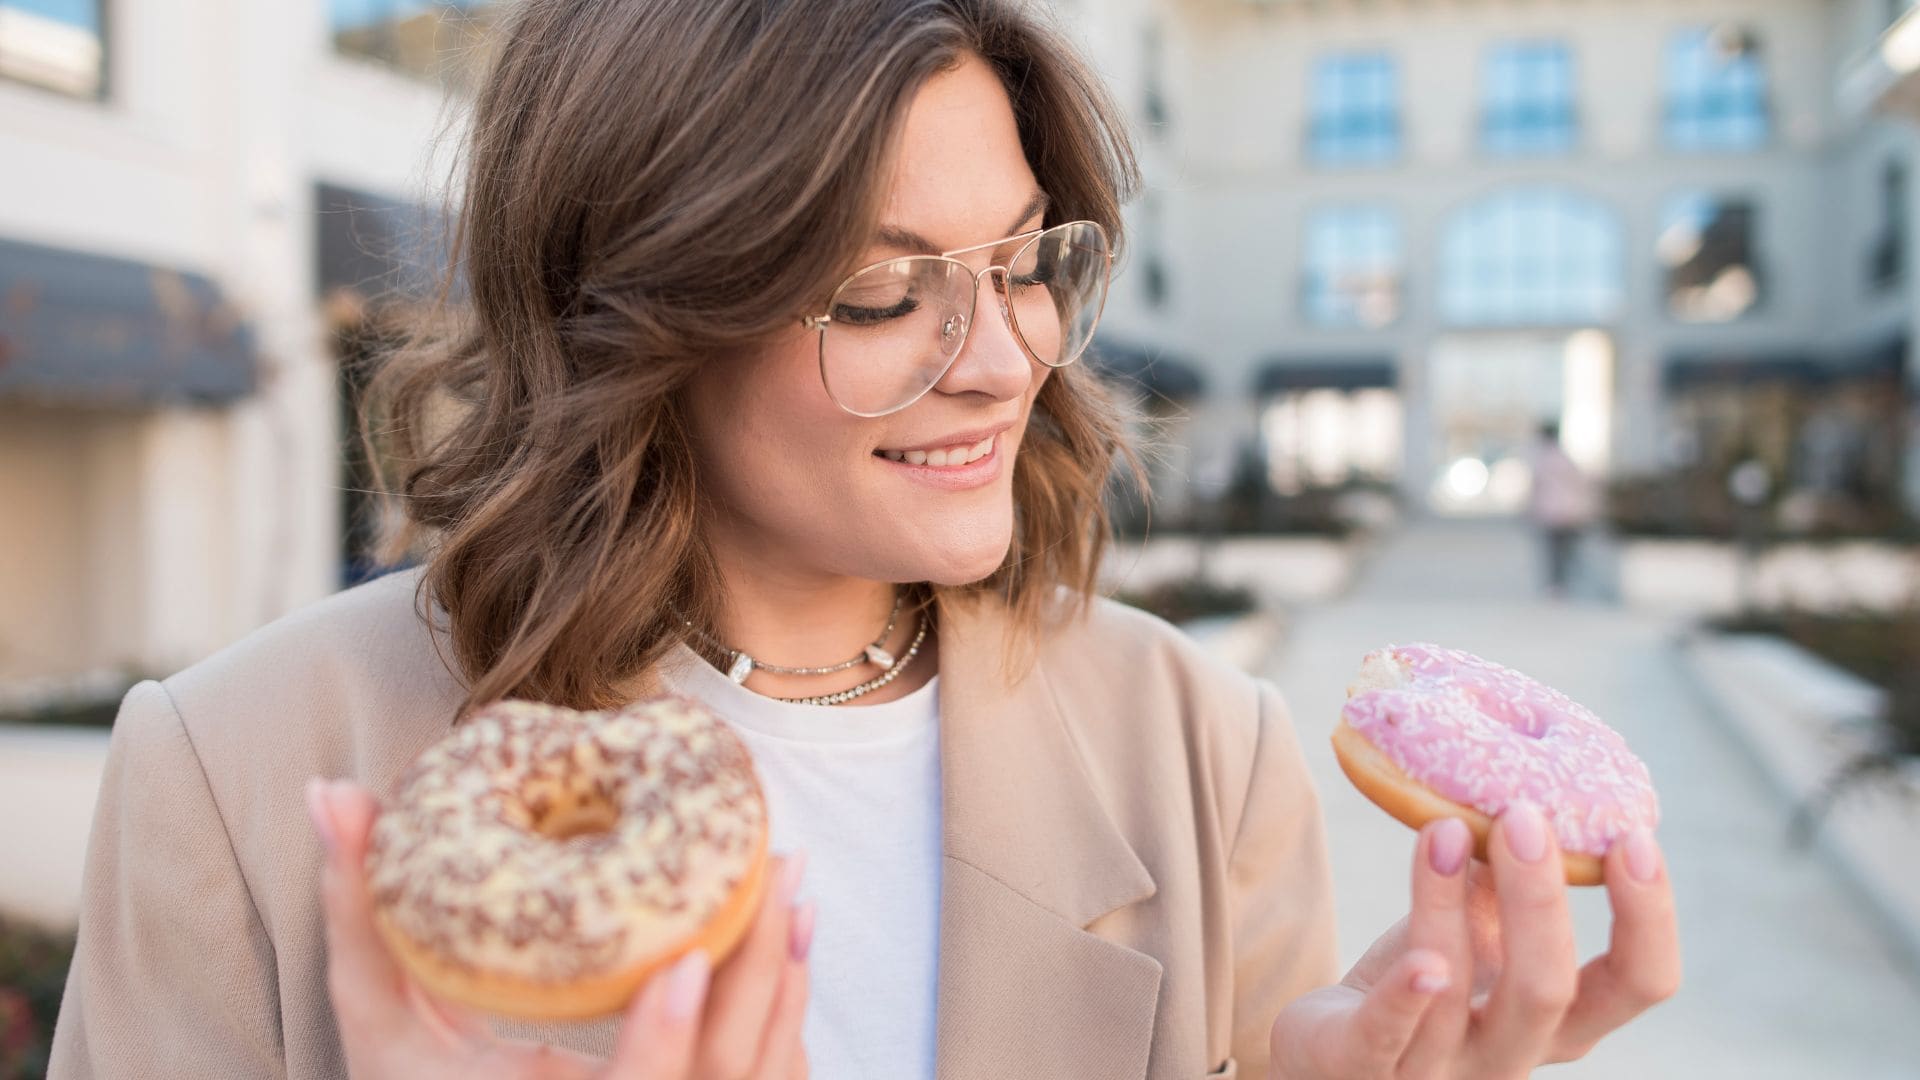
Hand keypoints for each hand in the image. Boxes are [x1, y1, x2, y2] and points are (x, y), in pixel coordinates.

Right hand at [307, 778, 813, 1078]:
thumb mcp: (379, 1022)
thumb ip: (359, 916)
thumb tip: (329, 793)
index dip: (662, 1042)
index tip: (687, 956)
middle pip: (720, 1078)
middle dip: (761, 979)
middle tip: (779, 873)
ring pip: (758, 1079)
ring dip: (785, 987)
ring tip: (795, 893)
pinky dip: (783, 1020)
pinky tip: (793, 941)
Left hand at [1268, 805, 1679, 1078]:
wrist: (1338, 1043)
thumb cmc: (1425, 977)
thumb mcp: (1480, 926)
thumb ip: (1507, 873)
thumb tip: (1529, 774)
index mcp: (1560, 1020)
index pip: (1638, 984)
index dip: (1648, 919)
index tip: (1634, 837)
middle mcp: (1511, 1055)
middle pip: (1548, 991)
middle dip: (1542, 902)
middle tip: (1525, 817)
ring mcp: (1439, 1072)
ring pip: (1455, 998)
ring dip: (1448, 907)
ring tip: (1444, 830)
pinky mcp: (1364, 1068)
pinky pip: (1386, 1037)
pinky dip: (1404, 997)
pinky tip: (1416, 960)